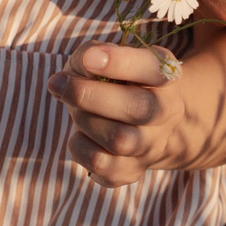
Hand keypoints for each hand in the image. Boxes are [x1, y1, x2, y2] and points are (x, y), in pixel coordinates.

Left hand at [48, 41, 181, 187]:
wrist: (138, 122)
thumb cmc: (114, 81)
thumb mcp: (105, 57)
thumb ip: (89, 55)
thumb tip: (71, 75)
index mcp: (164, 77)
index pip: (153, 68)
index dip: (120, 62)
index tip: (88, 59)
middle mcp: (165, 112)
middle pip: (138, 109)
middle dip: (90, 95)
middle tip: (59, 84)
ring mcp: (152, 145)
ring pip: (120, 141)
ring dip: (84, 120)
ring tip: (74, 109)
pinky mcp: (132, 171)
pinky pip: (103, 166)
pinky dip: (80, 148)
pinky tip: (80, 134)